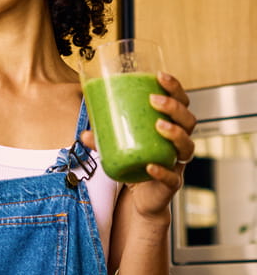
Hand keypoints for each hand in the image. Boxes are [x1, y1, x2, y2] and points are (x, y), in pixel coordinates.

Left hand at [80, 71, 195, 217]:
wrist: (141, 199)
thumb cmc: (135, 165)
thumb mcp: (118, 148)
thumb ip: (103, 140)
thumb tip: (85, 133)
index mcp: (171, 128)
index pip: (182, 103)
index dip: (175, 88)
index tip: (160, 76)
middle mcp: (179, 144)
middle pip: (189, 120)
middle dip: (175, 107)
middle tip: (154, 100)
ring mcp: (178, 164)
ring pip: (187, 147)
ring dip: (175, 134)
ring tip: (159, 126)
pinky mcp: (171, 184)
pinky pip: (172, 177)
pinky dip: (162, 171)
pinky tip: (151, 166)